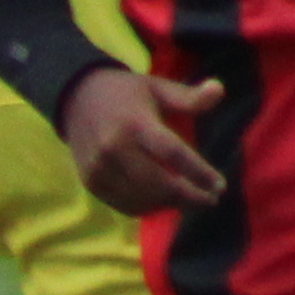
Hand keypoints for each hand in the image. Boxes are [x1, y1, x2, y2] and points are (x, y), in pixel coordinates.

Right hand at [61, 67, 227, 214]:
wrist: (75, 98)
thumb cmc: (125, 93)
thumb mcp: (157, 88)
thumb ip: (188, 96)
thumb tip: (219, 89)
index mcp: (135, 123)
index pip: (172, 153)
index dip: (199, 173)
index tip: (220, 186)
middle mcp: (114, 148)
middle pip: (158, 184)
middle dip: (189, 197)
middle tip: (210, 200)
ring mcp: (99, 168)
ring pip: (142, 199)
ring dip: (169, 204)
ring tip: (189, 200)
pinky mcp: (90, 181)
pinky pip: (123, 204)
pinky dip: (147, 207)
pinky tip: (162, 201)